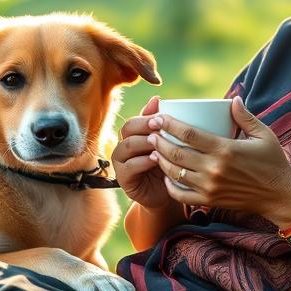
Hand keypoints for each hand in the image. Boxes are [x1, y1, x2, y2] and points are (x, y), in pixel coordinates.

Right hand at [110, 94, 177, 211]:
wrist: (168, 193)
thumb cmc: (169, 164)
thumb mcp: (168, 143)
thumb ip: (161, 123)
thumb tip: (157, 97)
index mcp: (133, 136)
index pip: (134, 120)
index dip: (146, 118)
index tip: (161, 117)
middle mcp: (124, 146)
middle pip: (127, 130)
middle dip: (143, 127)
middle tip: (159, 128)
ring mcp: (121, 163)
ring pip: (126, 146)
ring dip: (143, 143)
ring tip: (159, 144)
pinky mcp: (123, 179)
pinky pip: (129, 167)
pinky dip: (142, 162)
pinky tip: (155, 160)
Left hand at [145, 96, 290, 221]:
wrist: (280, 196)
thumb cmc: (273, 162)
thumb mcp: (264, 135)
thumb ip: (246, 116)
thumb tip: (233, 98)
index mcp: (225, 149)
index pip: (188, 134)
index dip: (168, 124)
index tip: (158, 117)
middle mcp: (214, 169)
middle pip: (176, 152)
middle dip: (158, 140)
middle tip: (150, 132)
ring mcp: (210, 187)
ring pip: (175, 173)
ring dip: (160, 160)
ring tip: (153, 149)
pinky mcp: (209, 201)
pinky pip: (181, 195)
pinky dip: (170, 185)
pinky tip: (166, 174)